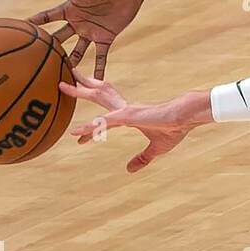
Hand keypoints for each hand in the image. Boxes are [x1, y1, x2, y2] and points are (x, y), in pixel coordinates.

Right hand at [28, 0, 144, 77]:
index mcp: (70, 9)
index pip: (46, 17)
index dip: (33, 23)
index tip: (16, 30)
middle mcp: (77, 23)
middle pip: (59, 38)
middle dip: (48, 49)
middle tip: (33, 62)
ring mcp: (91, 32)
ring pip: (77, 51)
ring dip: (70, 63)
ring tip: (60, 78)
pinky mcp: (106, 37)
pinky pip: (100, 56)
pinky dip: (99, 68)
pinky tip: (94, 81)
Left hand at [61, 72, 212, 172]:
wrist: (187, 115)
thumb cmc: (176, 128)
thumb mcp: (157, 148)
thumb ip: (142, 158)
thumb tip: (129, 170)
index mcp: (132, 114)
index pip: (107, 116)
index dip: (92, 125)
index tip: (77, 136)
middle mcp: (126, 108)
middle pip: (99, 94)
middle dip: (83, 86)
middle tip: (66, 81)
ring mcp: (125, 110)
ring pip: (97, 98)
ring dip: (78, 91)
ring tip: (62, 85)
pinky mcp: (128, 116)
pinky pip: (103, 122)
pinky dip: (89, 128)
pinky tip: (75, 133)